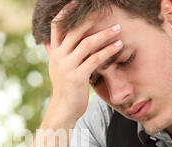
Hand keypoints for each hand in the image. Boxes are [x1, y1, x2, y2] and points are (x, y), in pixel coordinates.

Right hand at [42, 2, 122, 125]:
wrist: (64, 110)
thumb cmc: (66, 89)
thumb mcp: (58, 68)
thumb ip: (57, 53)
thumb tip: (52, 40)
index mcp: (54, 53)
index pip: (56, 27)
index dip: (65, 12)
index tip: (77, 2)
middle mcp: (58, 58)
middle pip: (74, 31)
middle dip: (90, 18)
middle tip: (106, 10)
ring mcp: (66, 67)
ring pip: (87, 44)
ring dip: (104, 34)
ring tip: (118, 29)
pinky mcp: (77, 77)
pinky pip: (95, 59)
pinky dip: (108, 51)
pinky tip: (119, 45)